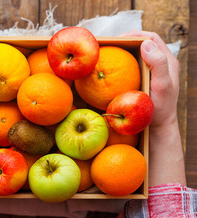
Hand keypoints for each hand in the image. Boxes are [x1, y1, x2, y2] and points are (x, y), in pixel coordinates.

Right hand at [122, 30, 185, 185]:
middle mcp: (159, 64)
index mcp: (167, 61)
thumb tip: (145, 44)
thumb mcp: (163, 85)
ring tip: (108, 54)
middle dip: (125, 41)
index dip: (135, 35)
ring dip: (122, 52)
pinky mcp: (142, 80)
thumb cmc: (161, 107)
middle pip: (142, 44)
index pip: (151, 38)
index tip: (119, 39)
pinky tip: (110, 70)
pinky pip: (131, 67)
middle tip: (110, 45)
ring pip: (136, 55)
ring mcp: (150, 72)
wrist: (158, 126)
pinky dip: (121, 64)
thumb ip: (158, 63)